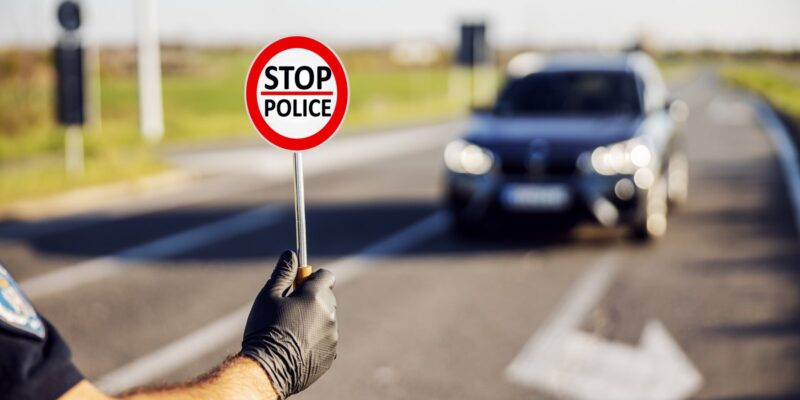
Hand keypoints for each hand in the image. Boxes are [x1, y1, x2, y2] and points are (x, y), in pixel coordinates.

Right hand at [240, 251, 337, 398]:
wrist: (267, 370)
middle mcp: (329, 314)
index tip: (300, 284)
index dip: (313, 277)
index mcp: (315, 296)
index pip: (326, 275)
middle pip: (327, 297)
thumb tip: (291, 254)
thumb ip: (283, 273)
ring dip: (315, 320)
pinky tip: (297, 346)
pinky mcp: (331, 354)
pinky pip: (326, 339)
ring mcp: (332, 335)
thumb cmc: (264, 330)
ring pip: (327, 319)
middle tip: (290, 310)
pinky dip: (316, 339)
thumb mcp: (268, 297)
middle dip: (313, 299)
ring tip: (290, 332)